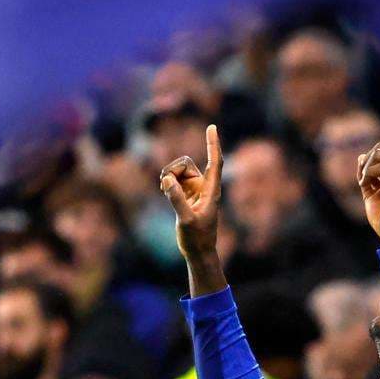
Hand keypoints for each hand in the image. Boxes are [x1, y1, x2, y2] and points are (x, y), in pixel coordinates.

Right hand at [159, 124, 224, 266]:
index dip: (213, 144)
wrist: (198, 251)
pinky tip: (165, 192)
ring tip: (165, 191)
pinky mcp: (186, 195)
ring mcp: (195, 190)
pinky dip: (167, 182)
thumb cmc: (196, 238)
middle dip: (173, 170)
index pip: (214, 162)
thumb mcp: (185, 219)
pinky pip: (174, 179)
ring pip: (179, 171)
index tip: (212, 127)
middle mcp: (204, 187)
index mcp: (211, 191)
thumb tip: (167, 179)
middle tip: (165, 186)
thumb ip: (176, 199)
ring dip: (169, 177)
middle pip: (186, 164)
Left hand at [357, 107, 379, 243]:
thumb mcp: (371, 193)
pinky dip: (366, 175)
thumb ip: (368, 175)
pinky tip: (367, 187)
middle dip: (365, 160)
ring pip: (377, 153)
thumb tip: (363, 156)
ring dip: (363, 168)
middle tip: (362, 181)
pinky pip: (377, 167)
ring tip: (364, 186)